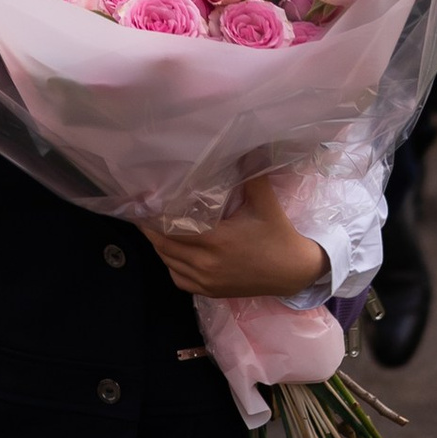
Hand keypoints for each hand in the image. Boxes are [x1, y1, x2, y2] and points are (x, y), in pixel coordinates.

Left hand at [151, 174, 325, 299]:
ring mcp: (207, 281)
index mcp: (217, 240)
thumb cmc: (278, 234)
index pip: (173, 228)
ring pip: (169, 262)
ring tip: (153, 227)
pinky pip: (179, 279)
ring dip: (159, 245)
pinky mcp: (211, 291)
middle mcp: (207, 263)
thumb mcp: (265, 201)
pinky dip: (170, 265)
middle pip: (164, 245)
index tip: (145, 202)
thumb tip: (242, 146)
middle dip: (151, 228)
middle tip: (142, 211)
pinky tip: (171, 251)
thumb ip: (251, 172)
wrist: (293, 272)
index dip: (155, 216)